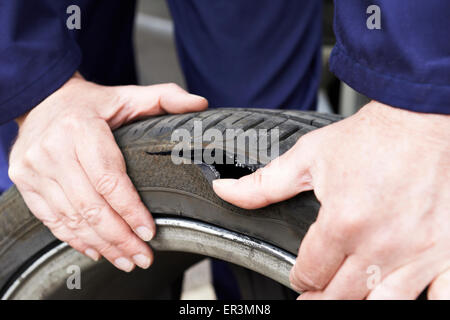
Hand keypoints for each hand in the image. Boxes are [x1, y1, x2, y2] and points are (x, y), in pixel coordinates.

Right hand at [9, 73, 207, 270]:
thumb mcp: (128, 95)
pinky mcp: (25, 182)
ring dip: (101, 244)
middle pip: (91, 206)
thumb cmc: (90, 103)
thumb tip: (200, 103)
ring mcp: (34, 169)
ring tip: (126, 259)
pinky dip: (75, 239)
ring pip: (72, 218)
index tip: (149, 232)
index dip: (131, 210)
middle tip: (142, 256)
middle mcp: (52, 150)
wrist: (42, 100)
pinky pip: (51, 219)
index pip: (109, 180)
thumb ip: (165, 98)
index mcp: (80, 128)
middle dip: (120, 238)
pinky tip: (96, 249)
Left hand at [213, 101, 449, 298]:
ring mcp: (417, 253)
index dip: (298, 278)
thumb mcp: (307, 157)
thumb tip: (225, 190)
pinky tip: (402, 297)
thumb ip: (263, 184)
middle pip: (341, 295)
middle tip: (314, 295)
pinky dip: (423, 302)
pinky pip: (441, 297)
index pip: (310, 272)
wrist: (419, 120)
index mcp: (342, 223)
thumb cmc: (369, 138)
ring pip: (381, 305)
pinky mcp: (445, 251)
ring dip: (357, 303)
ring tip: (344, 298)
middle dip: (320, 298)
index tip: (299, 275)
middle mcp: (380, 244)